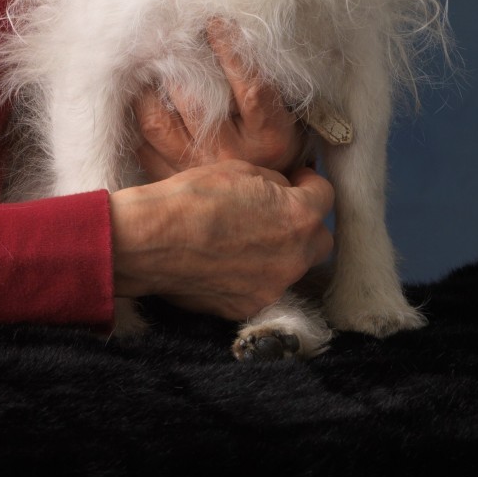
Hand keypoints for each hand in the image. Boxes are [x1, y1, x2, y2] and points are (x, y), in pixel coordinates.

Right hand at [109, 161, 333, 319]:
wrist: (151, 239)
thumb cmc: (191, 197)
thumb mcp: (239, 169)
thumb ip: (274, 182)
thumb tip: (284, 189)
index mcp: (297, 217)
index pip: (326, 196)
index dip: (309, 185)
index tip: (296, 183)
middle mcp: (295, 258)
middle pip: (319, 239)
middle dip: (303, 224)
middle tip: (275, 211)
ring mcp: (273, 287)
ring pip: (291, 266)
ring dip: (279, 251)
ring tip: (244, 238)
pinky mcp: (248, 307)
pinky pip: (263, 286)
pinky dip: (252, 274)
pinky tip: (224, 260)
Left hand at [135, 21, 307, 177]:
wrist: (260, 198)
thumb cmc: (267, 137)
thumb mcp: (279, 110)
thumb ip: (255, 77)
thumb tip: (221, 28)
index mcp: (269, 136)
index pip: (250, 88)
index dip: (231, 52)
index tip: (215, 21)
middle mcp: (232, 156)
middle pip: (193, 102)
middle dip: (173, 63)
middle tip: (160, 33)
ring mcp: (196, 171)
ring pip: (156, 121)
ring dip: (144, 87)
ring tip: (141, 60)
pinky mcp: (169, 180)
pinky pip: (140, 143)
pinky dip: (134, 116)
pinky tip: (133, 95)